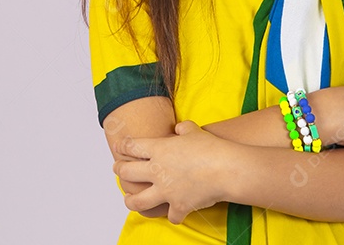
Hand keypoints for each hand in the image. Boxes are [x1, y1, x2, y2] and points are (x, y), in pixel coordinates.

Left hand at [113, 120, 234, 223]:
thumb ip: (183, 129)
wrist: (226, 169)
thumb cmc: (212, 148)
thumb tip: (179, 129)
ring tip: (128, 199)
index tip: (119, 147)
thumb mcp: (195, 130)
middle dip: (119, 170)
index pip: (132, 147)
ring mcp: (166, 191)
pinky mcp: (178, 206)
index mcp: (159, 149)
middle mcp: (157, 171)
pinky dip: (173, 214)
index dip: (123, 146)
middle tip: (117, 169)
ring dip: (130, 200)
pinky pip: (170, 215)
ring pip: (138, 201)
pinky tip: (173, 213)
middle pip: (127, 172)